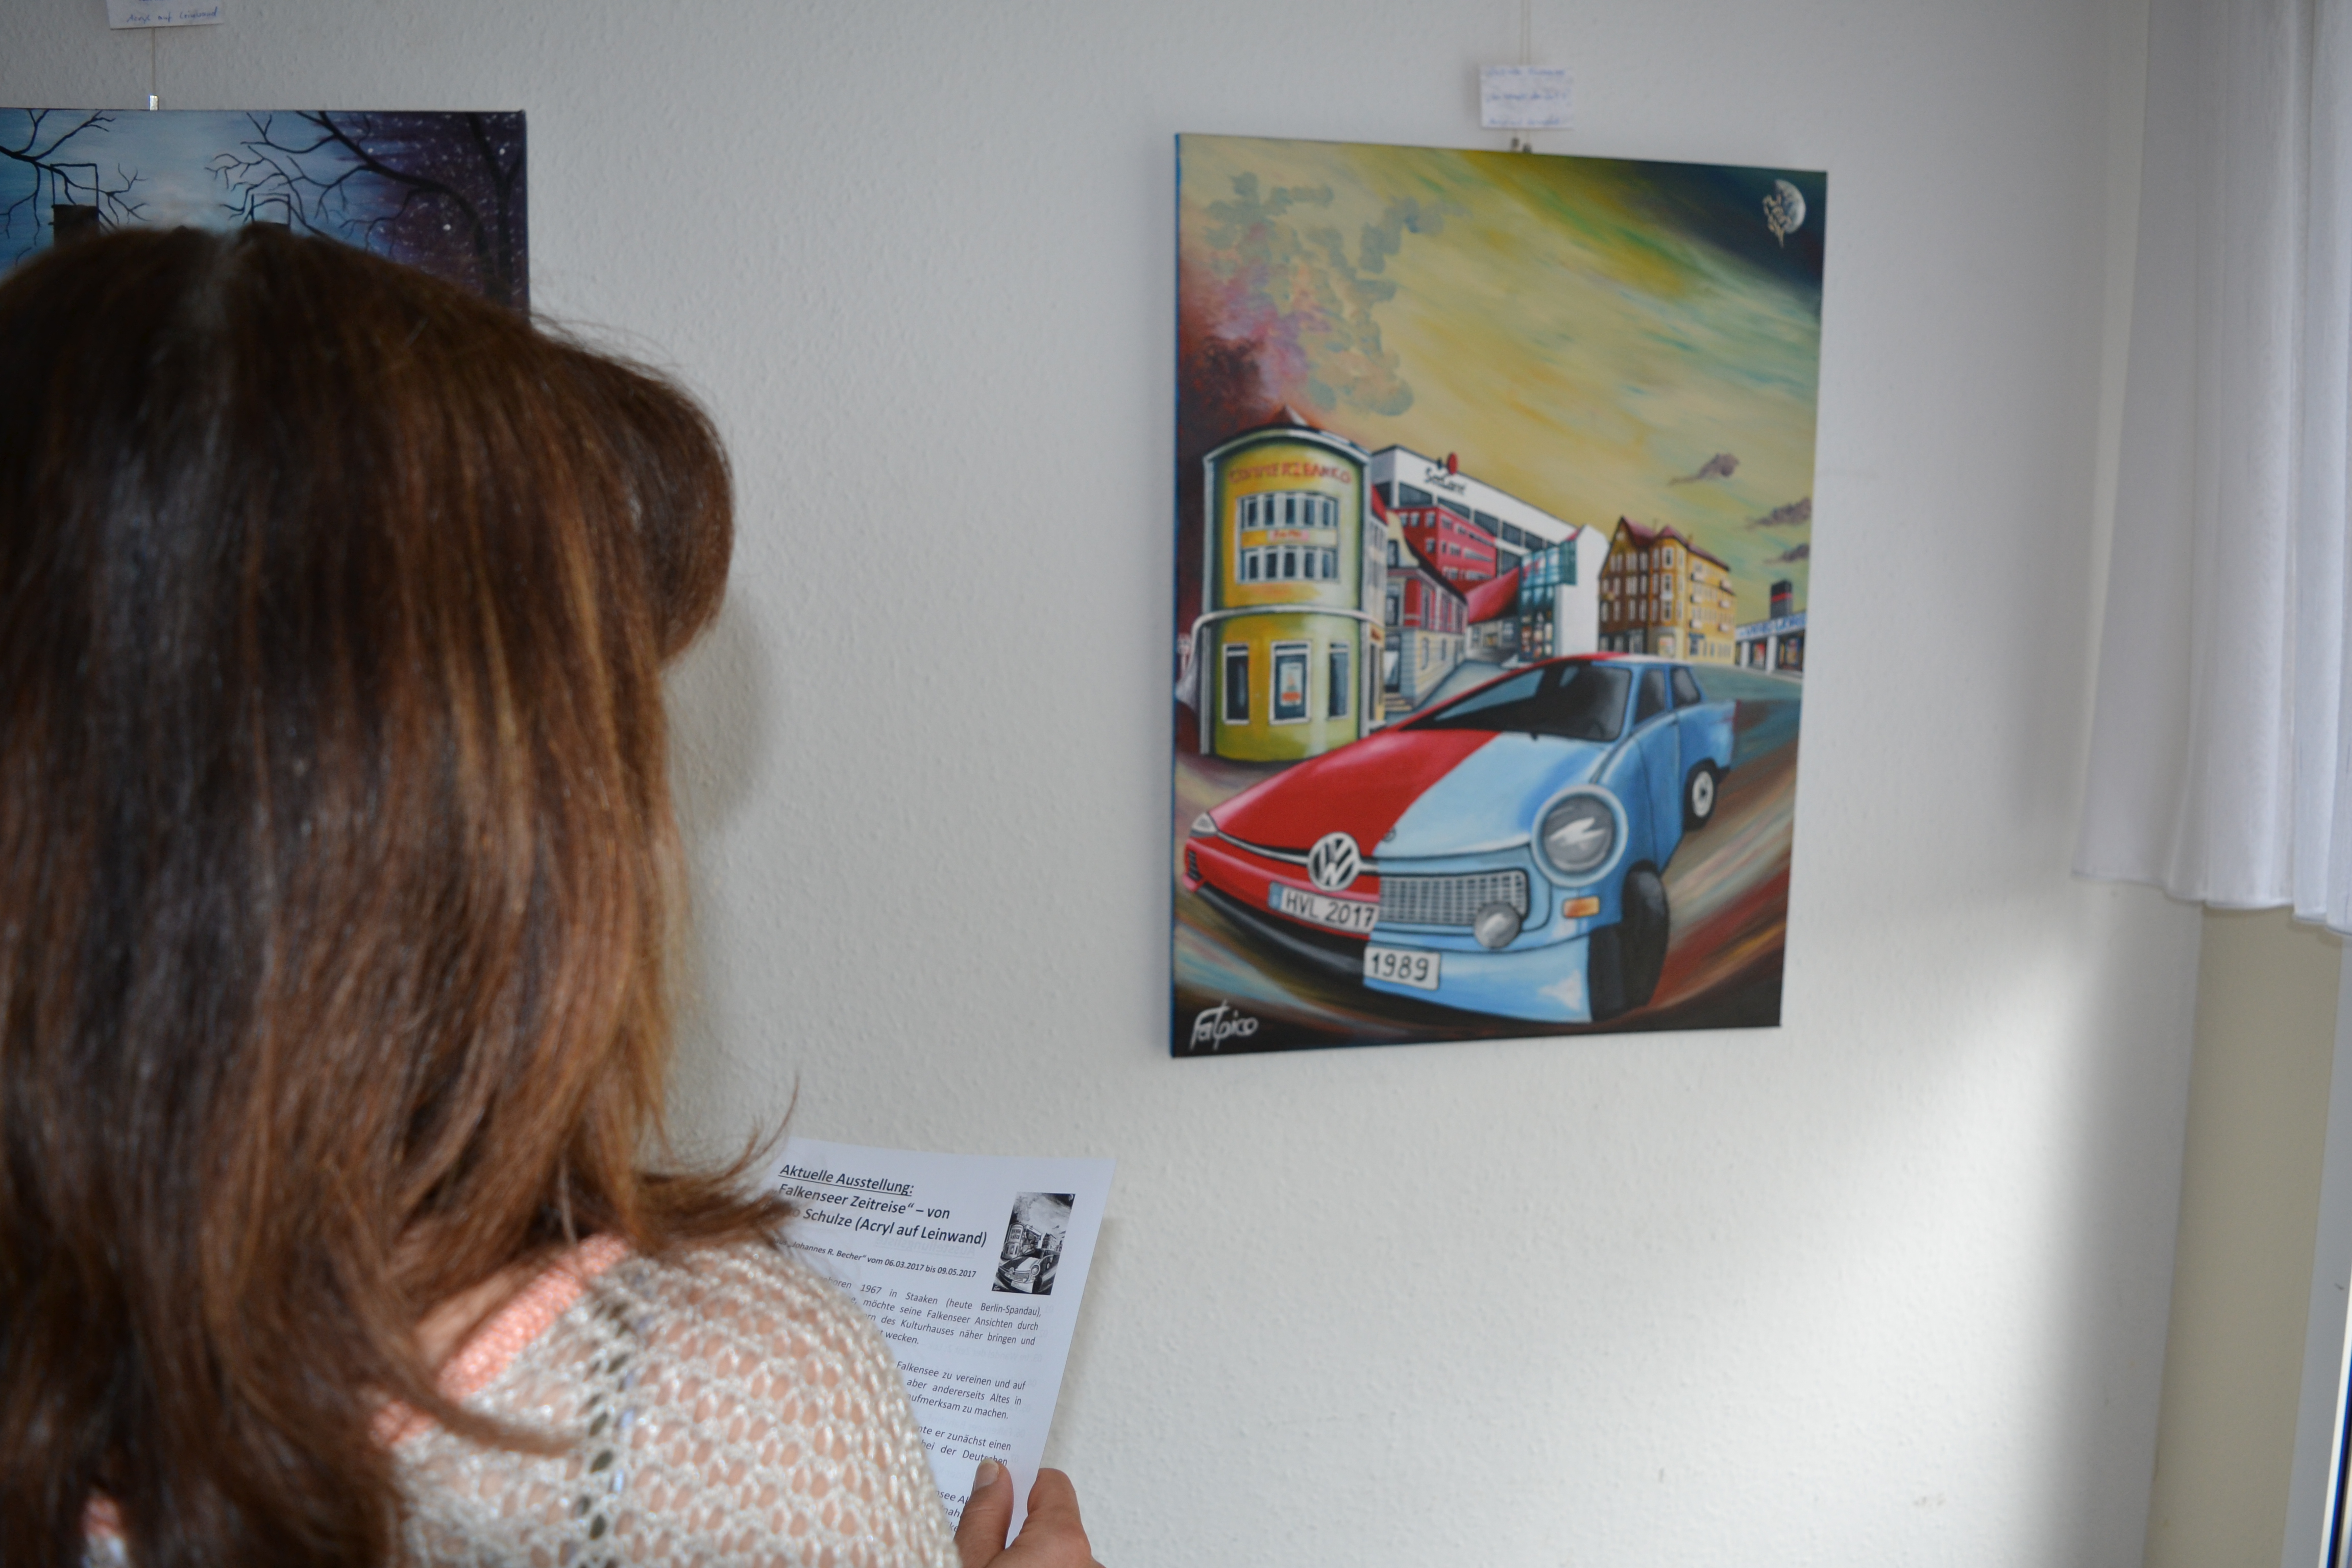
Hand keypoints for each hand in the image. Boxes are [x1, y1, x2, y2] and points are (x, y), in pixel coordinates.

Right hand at [954, 1461, 1100, 1567]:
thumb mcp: (970, 1562)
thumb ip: (983, 1514)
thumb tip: (993, 1475)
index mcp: (1062, 1543)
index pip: (1052, 1483)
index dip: (1018, 1484)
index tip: (996, 1489)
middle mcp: (1087, 1563)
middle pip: (1055, 1521)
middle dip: (1023, 1528)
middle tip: (988, 1544)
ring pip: (1059, 1554)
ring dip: (1035, 1557)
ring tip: (997, 1566)